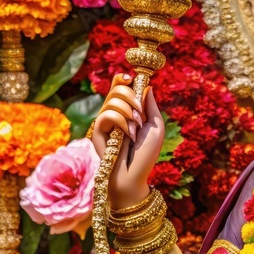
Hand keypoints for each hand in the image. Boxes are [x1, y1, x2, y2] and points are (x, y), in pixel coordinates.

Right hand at [91, 73, 164, 208]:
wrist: (135, 175)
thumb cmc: (147, 154)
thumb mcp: (156, 127)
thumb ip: (151, 107)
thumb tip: (147, 86)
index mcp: (128, 111)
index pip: (119, 87)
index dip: (122, 79)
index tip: (130, 78)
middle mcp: (114, 114)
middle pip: (115, 89)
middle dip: (131, 96)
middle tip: (139, 113)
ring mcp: (105, 123)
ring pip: (111, 100)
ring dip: (128, 112)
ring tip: (136, 128)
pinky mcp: (97, 132)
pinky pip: (105, 115)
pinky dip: (120, 122)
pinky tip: (128, 135)